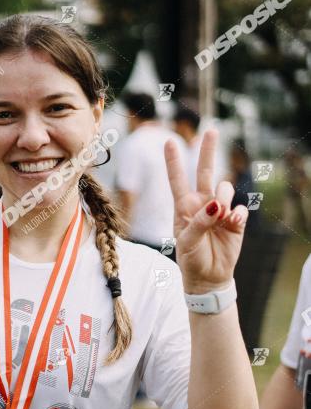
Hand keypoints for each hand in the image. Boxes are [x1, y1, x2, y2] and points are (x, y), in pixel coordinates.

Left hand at [164, 129, 248, 292]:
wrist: (209, 277)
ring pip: (225, 188)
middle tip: (211, 130)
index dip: (173, 161)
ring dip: (224, 198)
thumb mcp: (187, 242)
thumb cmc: (192, 259)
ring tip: (220, 217)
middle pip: (205, 171)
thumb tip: (216, 204)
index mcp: (184, 207)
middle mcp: (202, 204)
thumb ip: (199, 221)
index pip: (177, 180)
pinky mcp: (235, 220)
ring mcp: (220, 210)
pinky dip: (236, 214)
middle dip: (207, 151)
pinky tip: (232, 224)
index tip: (169, 141)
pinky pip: (240, 208)